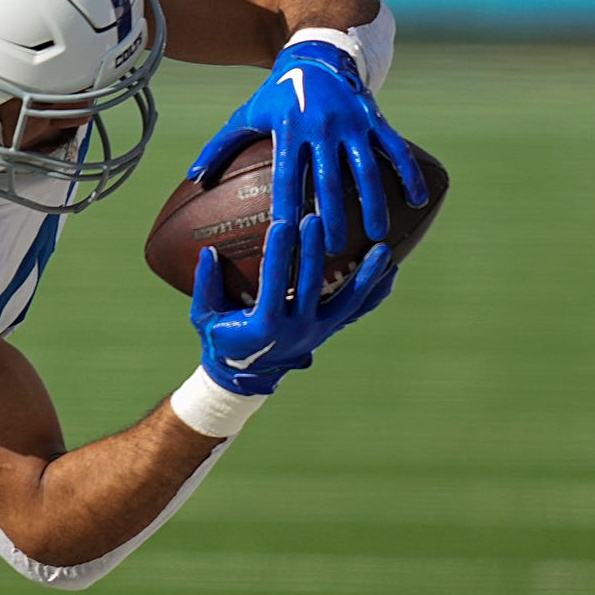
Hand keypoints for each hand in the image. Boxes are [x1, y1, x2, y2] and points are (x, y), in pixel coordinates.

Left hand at [188, 40, 426, 254]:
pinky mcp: (374, 117)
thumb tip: (192, 176)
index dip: (287, 207)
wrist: (317, 54)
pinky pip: (395, 148)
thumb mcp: (248, 114)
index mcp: (289, 131)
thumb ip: (221, 146)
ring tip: (377, 235)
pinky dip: (408, 174)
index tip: (287, 237)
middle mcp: (322, 127)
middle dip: (332, 217)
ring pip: (365, 168)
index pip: (287, 177)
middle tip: (333, 250)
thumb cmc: (277, 94)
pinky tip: (417, 201)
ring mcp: (352, 123)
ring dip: (372, 203)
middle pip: (328, 180)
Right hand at [193, 218, 395, 395]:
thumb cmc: (221, 340)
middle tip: (316, 218)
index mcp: (265, 324)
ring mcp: (318, 331)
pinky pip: (357, 310)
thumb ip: (205, 286)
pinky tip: (390, 270)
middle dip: (313, 250)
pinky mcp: (329, 330)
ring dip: (365, 275)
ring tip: (382, 249)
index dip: (278, 254)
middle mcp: (297, 328)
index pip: (274, 283)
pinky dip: (375, 291)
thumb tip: (208, 252)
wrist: (245, 375)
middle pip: (311, 284)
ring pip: (348, 301)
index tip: (282, 224)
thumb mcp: (205, 317)